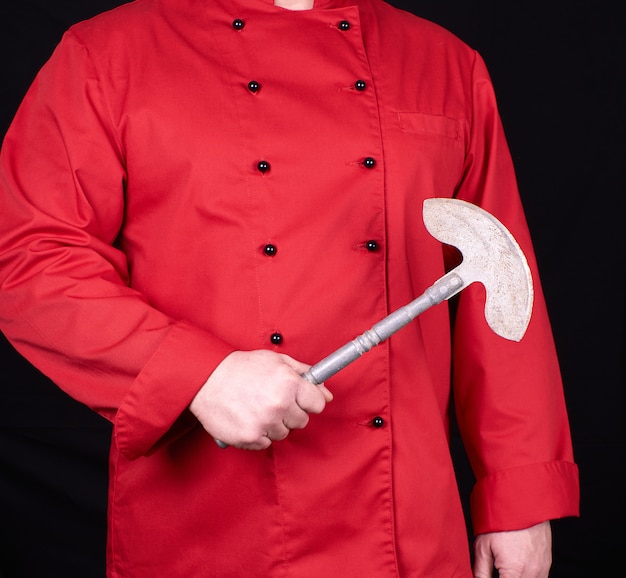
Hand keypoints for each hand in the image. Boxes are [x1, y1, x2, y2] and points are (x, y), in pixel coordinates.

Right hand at [189, 350, 332, 449]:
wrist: (206, 379)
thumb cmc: (241, 368)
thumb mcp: (276, 361)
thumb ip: (305, 373)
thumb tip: (326, 392)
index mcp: (289, 383)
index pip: (318, 403)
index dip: (309, 400)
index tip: (301, 398)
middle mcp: (279, 404)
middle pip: (302, 421)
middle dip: (290, 412)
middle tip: (272, 400)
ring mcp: (264, 423)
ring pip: (284, 433)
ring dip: (274, 424)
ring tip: (257, 407)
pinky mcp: (250, 438)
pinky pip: (266, 443)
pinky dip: (258, 434)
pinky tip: (248, 417)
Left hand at [473, 521, 551, 577]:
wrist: (522, 501)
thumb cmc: (501, 520)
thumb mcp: (483, 546)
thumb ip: (481, 571)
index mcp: (515, 572)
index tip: (489, 576)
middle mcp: (532, 573)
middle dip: (505, 577)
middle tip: (497, 569)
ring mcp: (542, 569)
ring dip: (516, 576)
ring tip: (505, 566)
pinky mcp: (547, 563)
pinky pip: (539, 577)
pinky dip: (526, 575)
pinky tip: (516, 566)